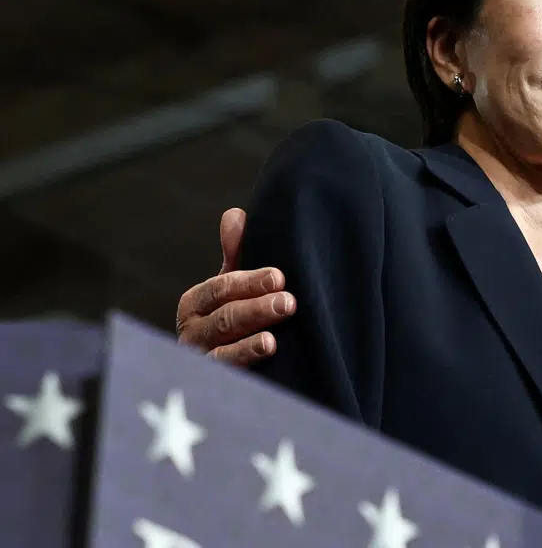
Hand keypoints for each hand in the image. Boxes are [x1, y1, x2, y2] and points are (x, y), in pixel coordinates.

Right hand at [175, 207, 295, 365]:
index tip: (279, 277)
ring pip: (222, 352)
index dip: (248, 282)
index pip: (220, 288)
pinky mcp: (216, 387)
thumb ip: (236, 253)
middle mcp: (193, 334)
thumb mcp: (236, 285)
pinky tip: (264, 366)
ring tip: (272, 341)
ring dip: (248, 346)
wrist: (238, 368)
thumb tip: (235, 215)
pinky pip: (227, 380)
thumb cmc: (238, 314)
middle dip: (256, 310)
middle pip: (223, 320)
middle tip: (288, 303)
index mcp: (196, 303)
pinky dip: (243, 372)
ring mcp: (202, 363)